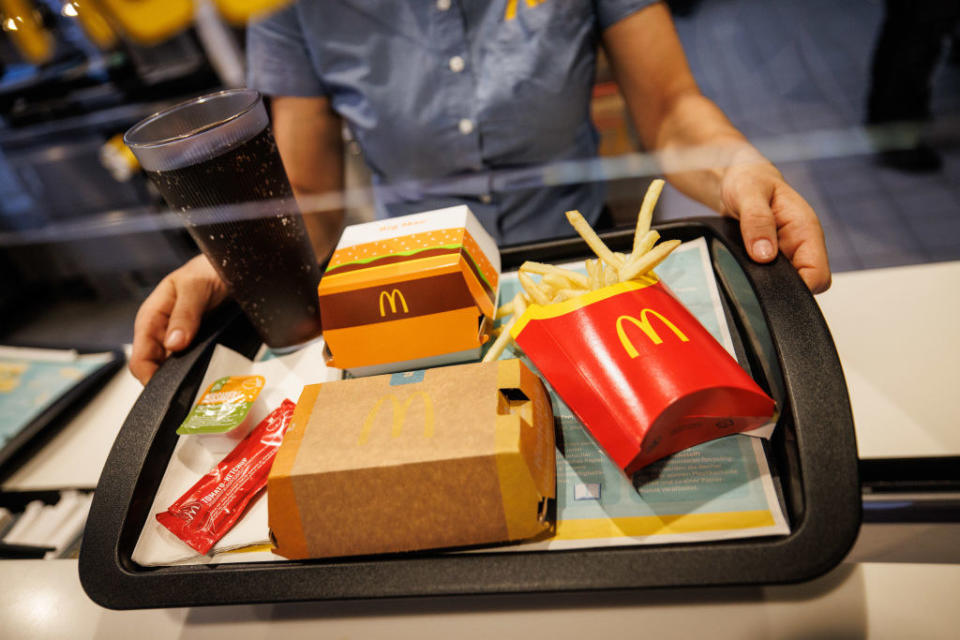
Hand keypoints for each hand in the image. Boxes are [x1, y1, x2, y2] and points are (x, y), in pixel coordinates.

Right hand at [130, 255, 228, 384]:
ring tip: (205, 389)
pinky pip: (197, 365)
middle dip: (170, 383)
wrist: (233, 267)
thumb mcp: (195, 287)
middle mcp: (164, 332)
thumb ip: (185, 313)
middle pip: (157, 369)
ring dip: (189, 379)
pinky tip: (214, 380)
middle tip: (192, 394)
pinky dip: (204, 374)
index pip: (140, 357)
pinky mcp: (200, 345)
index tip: (166, 389)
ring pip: (177, 370)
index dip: (149, 376)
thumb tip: (173, 344)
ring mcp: (182, 340)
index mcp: (152, 317)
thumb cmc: (208, 270)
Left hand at [720, 159, 830, 293]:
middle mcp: (801, 245)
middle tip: (752, 277)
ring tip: (744, 270)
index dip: (799, 288)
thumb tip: (765, 255)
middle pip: (804, 286)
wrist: (739, 179)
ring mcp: (787, 253)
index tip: (771, 285)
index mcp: (805, 230)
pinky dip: (758, 278)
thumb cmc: (749, 180)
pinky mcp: (773, 258)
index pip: (818, 276)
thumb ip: (757, 221)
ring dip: (767, 283)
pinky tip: (743, 270)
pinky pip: (771, 277)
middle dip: (781, 288)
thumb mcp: (748, 193)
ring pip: (788, 284)